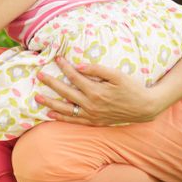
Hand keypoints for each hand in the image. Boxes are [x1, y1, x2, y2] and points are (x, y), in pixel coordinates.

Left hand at [34, 56, 157, 125]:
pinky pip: (74, 121)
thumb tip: (79, 66)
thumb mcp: (117, 75)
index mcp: (96, 91)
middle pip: (66, 93)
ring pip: (66, 109)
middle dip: (51, 83)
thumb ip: (98, 70)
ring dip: (50, 103)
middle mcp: (91, 105)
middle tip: (39, 75)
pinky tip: (51, 115)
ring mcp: (91, 115)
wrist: (144, 107)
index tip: (56, 59)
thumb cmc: (132, 88)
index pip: (75, 77)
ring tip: (37, 98)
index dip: (65, 67)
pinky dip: (62, 118)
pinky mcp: (94, 122)